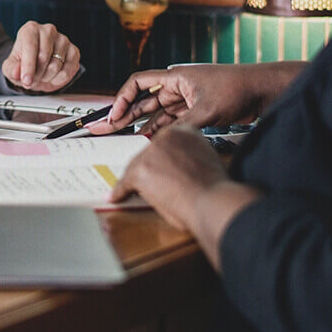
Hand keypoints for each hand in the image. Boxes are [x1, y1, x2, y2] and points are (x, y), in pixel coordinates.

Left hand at [2, 21, 80, 91]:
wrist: (38, 68)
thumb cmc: (23, 64)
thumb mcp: (11, 68)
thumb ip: (11, 70)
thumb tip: (17, 73)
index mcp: (30, 30)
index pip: (30, 46)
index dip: (28, 66)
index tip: (26, 80)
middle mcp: (48, 31)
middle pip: (44, 56)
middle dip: (36, 74)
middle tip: (31, 80)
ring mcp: (63, 40)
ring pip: (56, 65)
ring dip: (46, 77)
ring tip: (41, 75)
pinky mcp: (74, 51)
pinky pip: (68, 70)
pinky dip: (58, 79)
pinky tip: (52, 76)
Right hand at [89, 63, 282, 136]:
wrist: (263, 90)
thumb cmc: (237, 89)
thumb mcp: (206, 111)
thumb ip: (181, 127)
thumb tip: (159, 143)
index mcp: (175, 78)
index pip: (138, 83)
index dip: (122, 99)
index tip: (114, 116)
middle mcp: (176, 87)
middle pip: (142, 100)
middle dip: (124, 113)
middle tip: (107, 128)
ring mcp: (185, 99)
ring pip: (155, 112)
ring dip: (140, 123)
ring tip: (121, 135)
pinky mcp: (194, 109)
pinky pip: (169, 120)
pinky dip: (158, 129)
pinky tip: (147, 138)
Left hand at [110, 124, 260, 269]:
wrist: (213, 200)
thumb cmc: (214, 188)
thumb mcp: (206, 160)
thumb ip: (190, 157)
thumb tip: (177, 168)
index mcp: (185, 131)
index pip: (163, 143)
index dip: (160, 159)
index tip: (158, 167)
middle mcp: (166, 136)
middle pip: (147, 153)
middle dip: (148, 170)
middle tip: (151, 183)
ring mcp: (151, 152)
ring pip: (135, 167)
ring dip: (135, 181)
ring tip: (137, 192)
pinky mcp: (141, 170)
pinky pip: (125, 183)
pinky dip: (120, 192)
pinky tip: (116, 196)